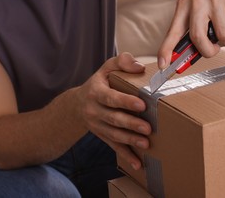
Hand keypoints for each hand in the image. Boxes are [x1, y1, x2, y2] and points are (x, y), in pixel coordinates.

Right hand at [76, 52, 150, 169]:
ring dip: (130, 140)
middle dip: (131, 124)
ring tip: (146, 143)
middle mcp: (94, 110)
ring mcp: (96, 125)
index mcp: (96, 92)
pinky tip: (138, 163)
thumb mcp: (107, 68)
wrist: (77, 104)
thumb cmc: (99, 83)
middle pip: (113, 118)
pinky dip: (126, 155)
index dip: (125, 102)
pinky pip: (113, 146)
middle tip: (148, 128)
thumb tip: (139, 66)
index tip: (142, 105)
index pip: (110, 97)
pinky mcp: (101, 135)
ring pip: (113, 134)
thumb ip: (122, 62)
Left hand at [157, 0, 224, 69]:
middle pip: (198, 38)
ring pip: (222, 36)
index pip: (173, 32)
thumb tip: (187, 58)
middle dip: (208, 51)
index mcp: (183, 5)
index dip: (167, 50)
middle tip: (213, 50)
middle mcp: (196, 0)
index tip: (163, 65)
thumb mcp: (196, 11)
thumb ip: (191, 32)